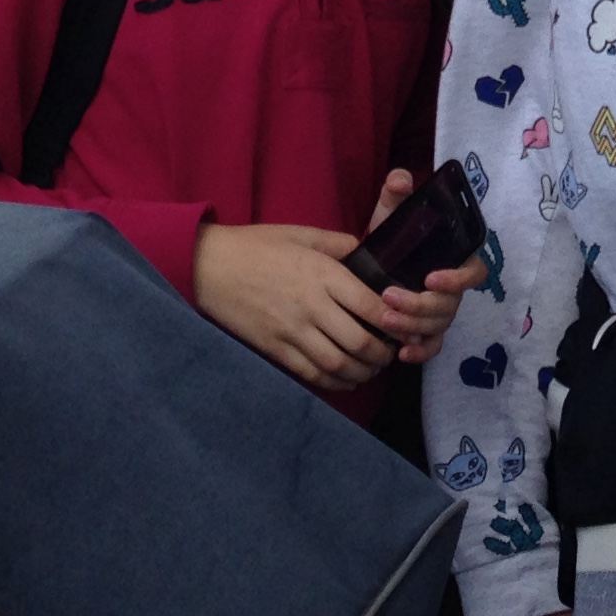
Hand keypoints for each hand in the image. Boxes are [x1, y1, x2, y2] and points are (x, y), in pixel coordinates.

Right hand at [191, 222, 403, 389]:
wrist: (209, 266)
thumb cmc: (257, 246)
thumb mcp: (302, 234)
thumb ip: (339, 244)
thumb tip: (367, 252)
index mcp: (322, 274)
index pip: (370, 305)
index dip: (395, 321)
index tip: (406, 325)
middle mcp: (310, 306)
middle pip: (359, 342)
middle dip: (383, 353)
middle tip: (393, 351)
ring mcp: (291, 331)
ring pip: (338, 364)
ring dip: (363, 371)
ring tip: (373, 367)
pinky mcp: (274, 349)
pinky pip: (311, 374)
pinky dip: (335, 382)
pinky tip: (347, 378)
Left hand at [355, 168, 489, 366]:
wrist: (372, 265)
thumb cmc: (390, 239)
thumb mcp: (390, 215)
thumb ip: (396, 195)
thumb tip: (400, 179)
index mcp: (454, 259)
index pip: (475, 272)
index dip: (457, 279)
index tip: (430, 278)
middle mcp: (453, 289)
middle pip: (450, 305)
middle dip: (420, 305)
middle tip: (388, 298)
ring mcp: (442, 313)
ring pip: (438, 326)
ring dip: (413, 325)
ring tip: (383, 321)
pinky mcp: (428, 332)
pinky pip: (433, 347)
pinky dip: (421, 353)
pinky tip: (402, 353)